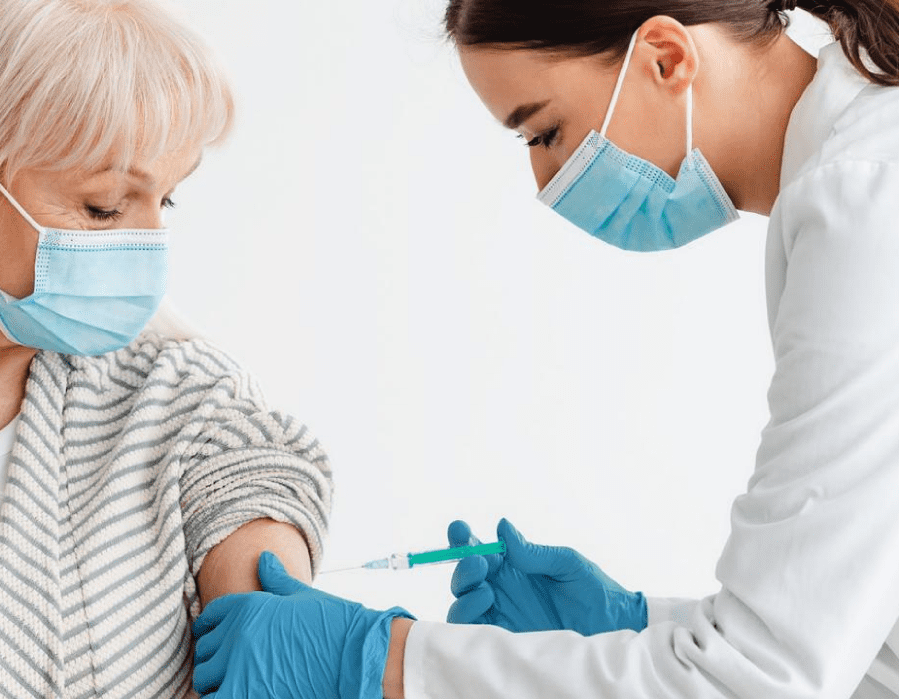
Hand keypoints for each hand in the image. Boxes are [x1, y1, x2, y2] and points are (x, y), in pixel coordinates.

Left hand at [192, 551, 412, 698]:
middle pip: (205, 653)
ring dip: (218, 683)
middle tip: (232, 666)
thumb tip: (263, 558)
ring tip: (237, 683)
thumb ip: (276, 580)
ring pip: (206, 681)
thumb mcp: (303, 596)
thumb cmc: (336, 624)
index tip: (215, 637)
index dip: (210, 627)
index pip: (211, 616)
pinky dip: (225, 697)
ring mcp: (241, 668)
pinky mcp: (247, 695)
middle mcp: (238, 635)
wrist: (359, 656)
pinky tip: (244, 692)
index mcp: (250, 606)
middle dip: (216, 660)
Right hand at [447, 518, 646, 634]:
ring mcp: (502, 614)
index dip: (463, 538)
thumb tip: (503, 527)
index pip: (480, 549)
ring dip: (464, 590)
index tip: (459, 529)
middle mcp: (502, 589)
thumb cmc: (595, 592)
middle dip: (463, 564)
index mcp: (514, 566)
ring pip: (462, 601)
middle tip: (479, 560)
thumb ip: (533, 552)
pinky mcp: (504, 637)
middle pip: (465, 576)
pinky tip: (487, 603)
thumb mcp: (567, 563)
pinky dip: (466, 615)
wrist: (614, 628)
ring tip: (487, 588)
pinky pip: (471, 629)